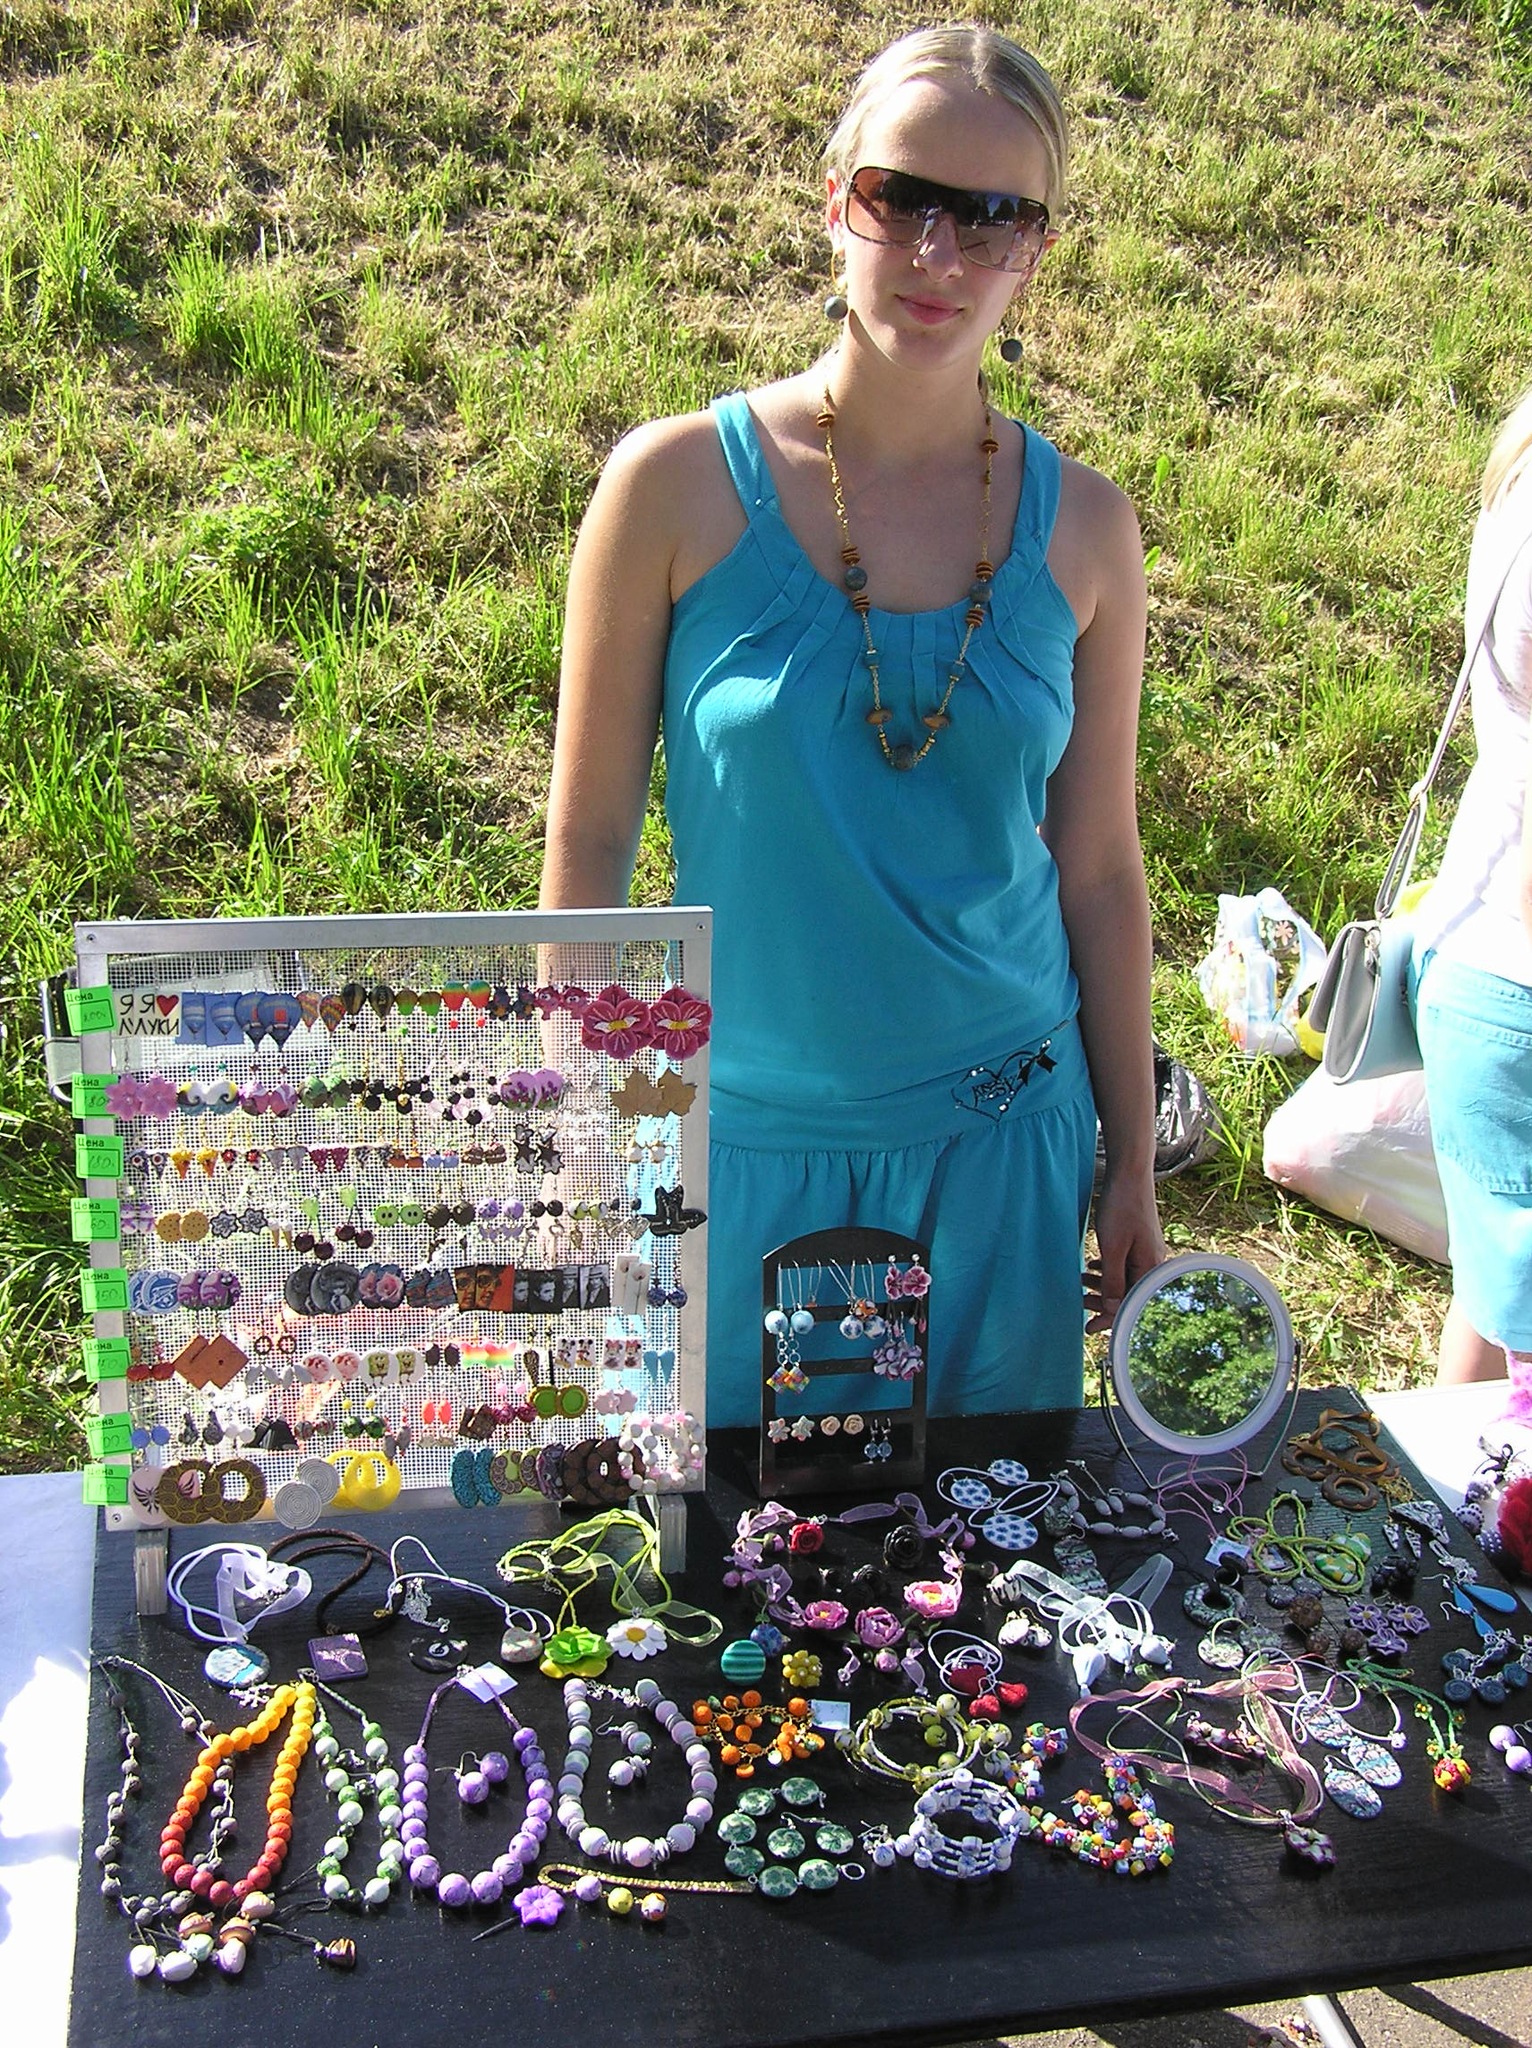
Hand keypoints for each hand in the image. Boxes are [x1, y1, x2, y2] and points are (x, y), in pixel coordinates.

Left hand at [1083, 1167, 1165, 1334]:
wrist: (1130, 1174)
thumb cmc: (1122, 1208)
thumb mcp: (1113, 1247)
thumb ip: (1112, 1279)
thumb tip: (1112, 1309)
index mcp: (1151, 1268)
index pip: (1131, 1304)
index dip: (1109, 1319)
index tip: (1089, 1328)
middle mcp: (1153, 1264)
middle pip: (1129, 1294)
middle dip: (1103, 1302)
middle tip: (1080, 1303)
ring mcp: (1146, 1253)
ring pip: (1124, 1279)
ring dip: (1102, 1284)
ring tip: (1081, 1283)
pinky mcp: (1139, 1243)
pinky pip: (1124, 1265)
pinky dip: (1107, 1269)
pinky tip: (1094, 1267)